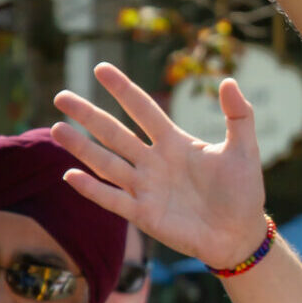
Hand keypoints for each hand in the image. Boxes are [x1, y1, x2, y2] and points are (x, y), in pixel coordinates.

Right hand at [50, 64, 268, 270]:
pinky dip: (92, 189)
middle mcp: (154, 162)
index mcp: (175, 143)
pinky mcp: (143, 214)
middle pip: (115, 133)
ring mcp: (145, 187)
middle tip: (62, 96)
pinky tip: (70, 175)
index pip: (144, 110)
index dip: (123, 90)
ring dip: (82, 148)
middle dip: (89, 115)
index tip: (101, 68)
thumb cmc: (242, 191)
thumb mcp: (244, 151)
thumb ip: (238, 116)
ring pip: (107, 163)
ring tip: (57, 128)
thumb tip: (229, 80)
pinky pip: (112, 199)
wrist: (240, 234)